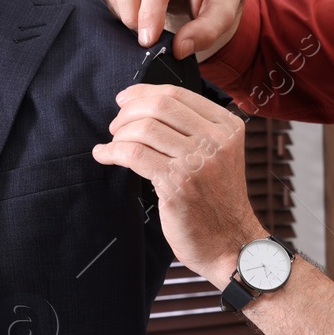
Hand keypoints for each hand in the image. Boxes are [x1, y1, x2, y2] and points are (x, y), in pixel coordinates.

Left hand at [91, 83, 263, 286]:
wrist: (230, 242)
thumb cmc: (216, 199)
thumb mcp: (218, 154)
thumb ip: (193, 129)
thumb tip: (142, 103)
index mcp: (228, 126)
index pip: (177, 93)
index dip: (143, 92)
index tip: (124, 100)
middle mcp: (217, 139)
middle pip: (159, 106)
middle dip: (128, 112)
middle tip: (115, 126)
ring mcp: (198, 161)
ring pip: (144, 129)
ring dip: (119, 134)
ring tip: (113, 144)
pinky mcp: (178, 184)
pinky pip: (134, 155)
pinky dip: (112, 152)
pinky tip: (103, 155)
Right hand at [100, 0, 247, 60]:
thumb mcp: (224, 15)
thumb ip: (205, 33)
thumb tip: (178, 49)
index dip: (149, 14)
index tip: (148, 41)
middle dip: (131, 15)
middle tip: (145, 40)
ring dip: (124, 13)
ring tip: (145, 29)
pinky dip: (119, 8)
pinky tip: (138, 19)